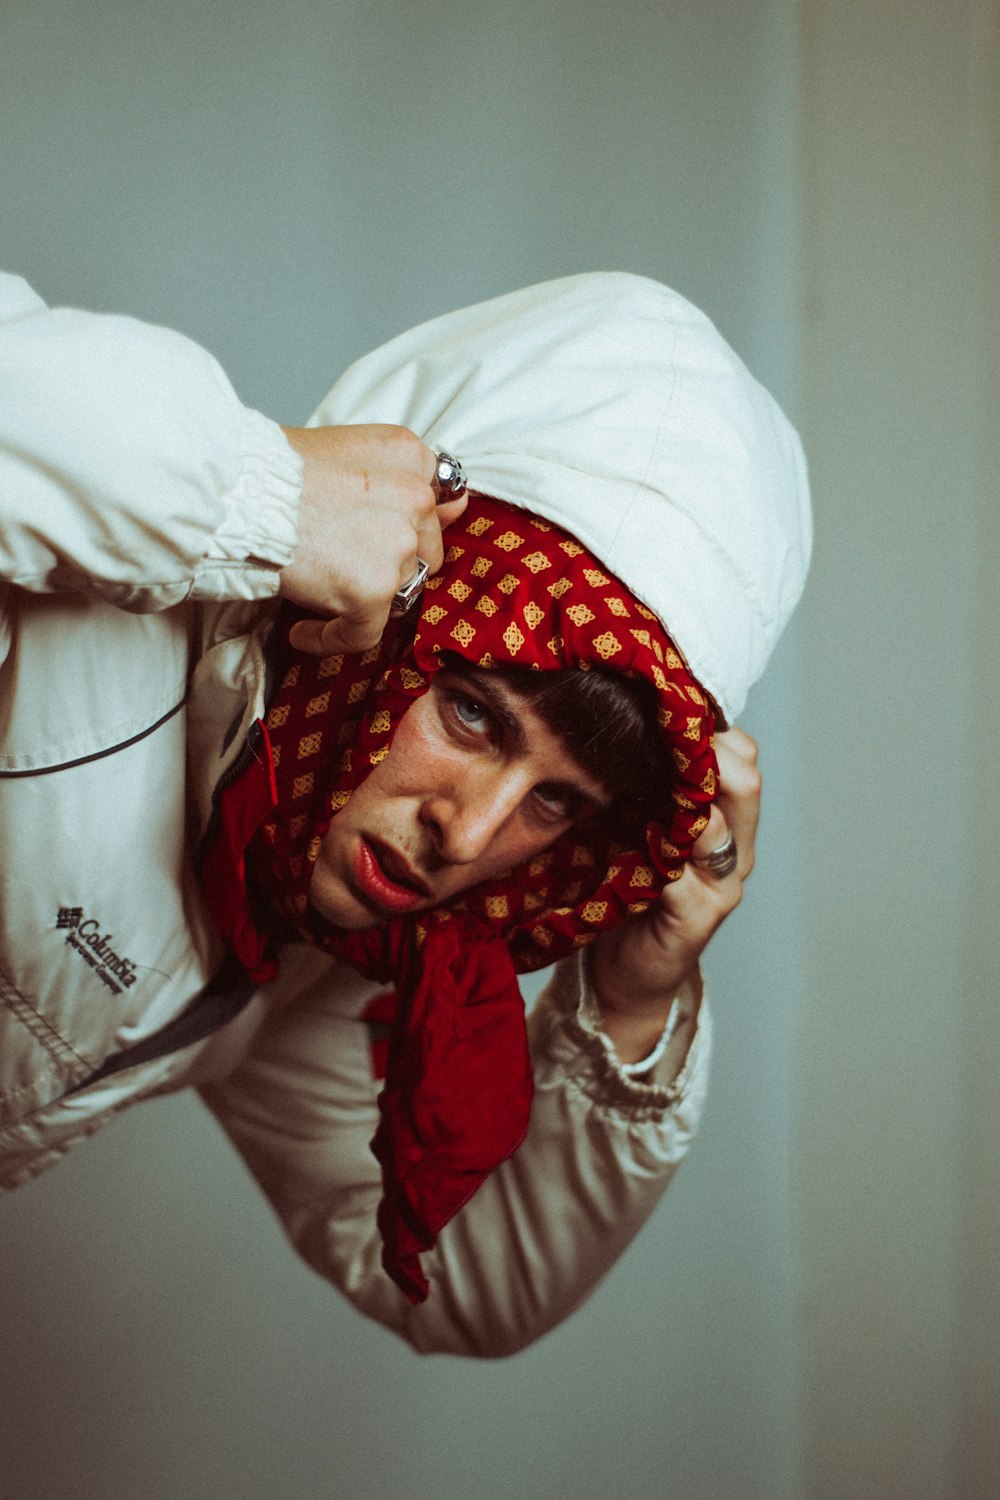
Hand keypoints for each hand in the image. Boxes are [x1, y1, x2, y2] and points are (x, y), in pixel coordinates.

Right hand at [278, 424, 468, 654]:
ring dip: (363, 597)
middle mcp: (415, 498)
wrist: (237, 490)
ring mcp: (397, 547)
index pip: (437, 502)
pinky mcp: (372, 591)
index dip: (411, 525)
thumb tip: (458, 507)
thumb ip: (396, 477)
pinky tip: (303, 632)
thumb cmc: (272, 468)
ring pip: (398, 592)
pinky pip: (363, 634)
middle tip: (345, 562)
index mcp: (409, 457)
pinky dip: (332, 639)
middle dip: (391, 562)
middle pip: (424, 550)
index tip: (388, 538)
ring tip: (317, 590)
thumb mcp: (345, 448)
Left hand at [589, 727, 760, 1064]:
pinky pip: (685, 881)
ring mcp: (720, 887)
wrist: (623, 969)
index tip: (662, 717)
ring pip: (720, 830)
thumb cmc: (627, 887)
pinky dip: (658, 860)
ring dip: (680, 806)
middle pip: (745, 785)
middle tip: (655, 744)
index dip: (709, 732)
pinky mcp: (696, 921)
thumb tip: (616, 725)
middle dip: (704, 757)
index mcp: (728, 820)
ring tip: (640, 792)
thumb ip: (644, 786)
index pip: (744, 757)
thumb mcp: (636, 824)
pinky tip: (630, 848)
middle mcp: (736, 850)